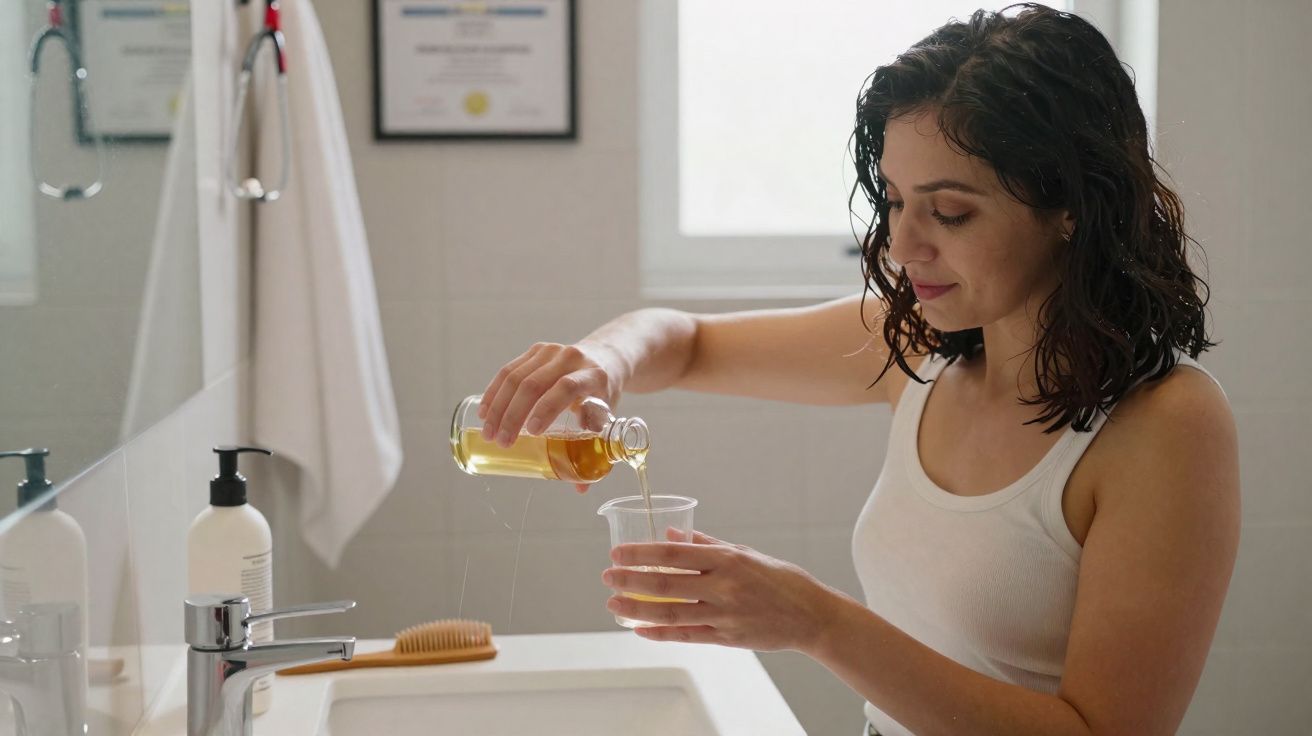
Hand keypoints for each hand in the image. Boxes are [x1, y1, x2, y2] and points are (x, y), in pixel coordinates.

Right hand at [478, 341, 625, 492]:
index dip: (547, 408)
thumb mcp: (605, 417)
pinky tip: (485, 411)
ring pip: (516, 377)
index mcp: (593, 376)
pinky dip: (494, 392)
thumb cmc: (602, 395)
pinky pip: (508, 370)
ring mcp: (551, 351)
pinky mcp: (535, 350)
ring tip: (489, 432)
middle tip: (502, 442)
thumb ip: (594, 449)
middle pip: (534, 384)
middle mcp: (571, 358)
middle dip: (513, 416)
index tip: (532, 433)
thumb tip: (580, 487)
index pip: (566, 388)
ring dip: (498, 407)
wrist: (604, 360)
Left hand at [602, 529, 845, 652]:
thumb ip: (707, 544)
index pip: (674, 554)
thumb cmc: (780, 579)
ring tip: (614, 605)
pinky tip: (639, 629)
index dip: (641, 553)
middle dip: (630, 581)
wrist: (811, 616)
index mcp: (727, 560)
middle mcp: (723, 587)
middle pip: (665, 583)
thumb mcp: (746, 553)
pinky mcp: (726, 638)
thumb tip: (672, 534)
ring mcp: (724, 615)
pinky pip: (686, 636)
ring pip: (670, 613)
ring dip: (637, 609)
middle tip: (607, 577)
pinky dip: (660, 633)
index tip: (618, 553)